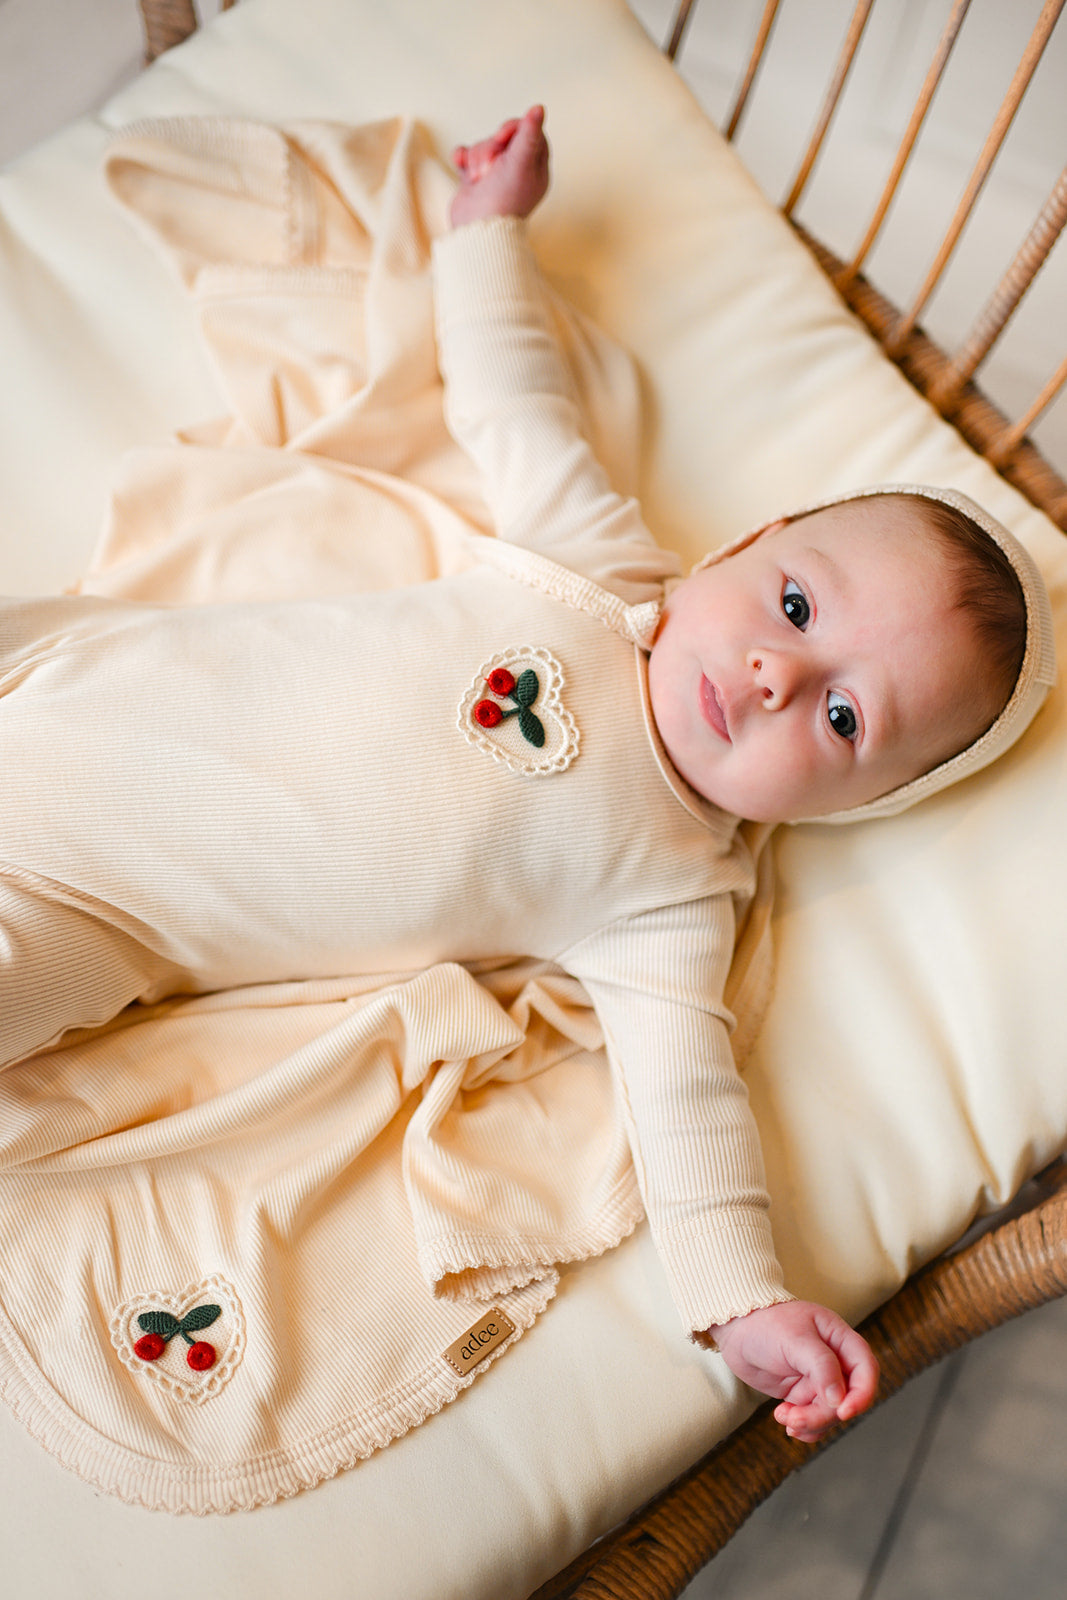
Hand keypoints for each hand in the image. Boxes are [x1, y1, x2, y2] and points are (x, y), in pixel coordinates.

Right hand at [450, 105, 549, 227]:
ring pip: (483, 146)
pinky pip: (466, 156)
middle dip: (492, 148)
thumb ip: (529, 134)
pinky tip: (464, 170)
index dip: (514, 128)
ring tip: (479, 178)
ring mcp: (494, 176)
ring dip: (477, 158)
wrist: (476, 229)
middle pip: (502, 138)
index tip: (503, 136)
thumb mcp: (520, 163)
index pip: (528, 132)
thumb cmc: (503, 201)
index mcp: (535, 169)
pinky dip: (462, 160)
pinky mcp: (474, 180)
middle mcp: (516, 172)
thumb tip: (539, 108)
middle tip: (492, 166)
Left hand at [708, 1300, 879, 1442]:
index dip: (862, 1394)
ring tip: (784, 1417)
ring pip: (830, 1414)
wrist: (736, 1329)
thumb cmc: (766, 1324)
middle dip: (824, 1414)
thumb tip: (840, 1399)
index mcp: (840, 1339)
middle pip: (846, 1399)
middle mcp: (834, 1362)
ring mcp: (819, 1380)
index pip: (866, 1369)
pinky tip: (784, 1419)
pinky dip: (804, 1427)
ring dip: (810, 1423)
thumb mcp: (795, 1340)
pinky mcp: (802, 1394)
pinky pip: (814, 1420)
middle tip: (796, 1418)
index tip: (843, 1411)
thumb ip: (821, 1366)